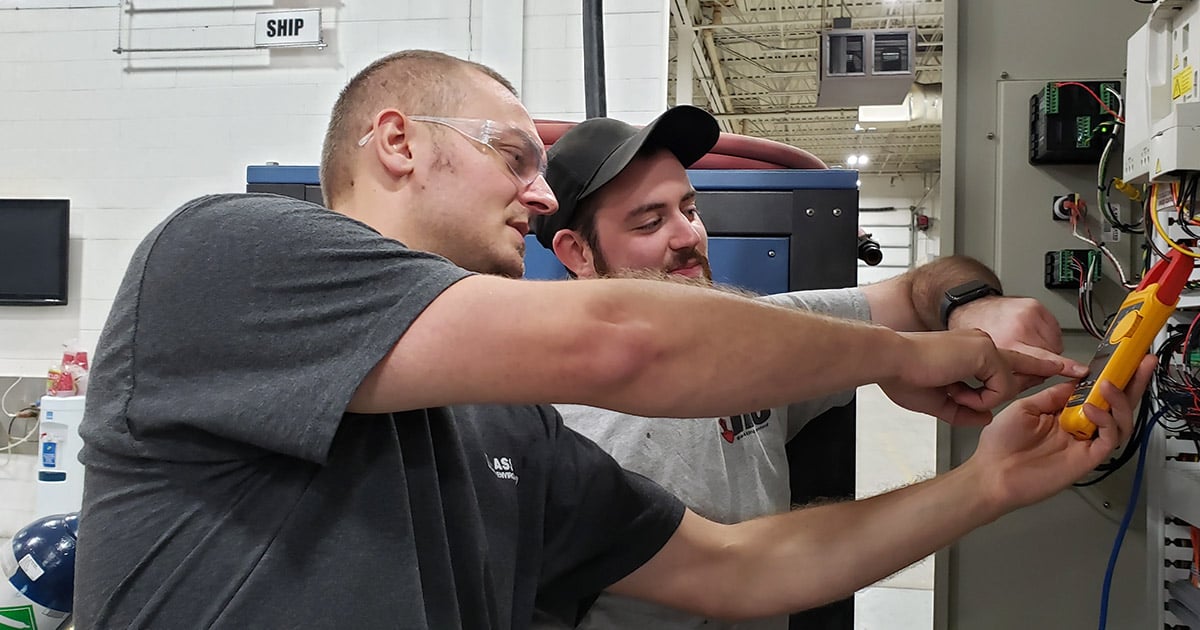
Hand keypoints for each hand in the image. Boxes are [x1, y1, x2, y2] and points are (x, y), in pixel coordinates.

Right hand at [879, 329, 1066, 425]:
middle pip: (1022, 363)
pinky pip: (998, 387)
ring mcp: (985, 346)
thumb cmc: (904, 376)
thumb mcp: (938, 401)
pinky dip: (978, 397)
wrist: (891, 360)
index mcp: (970, 352)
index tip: (1057, 370)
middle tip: (1079, 370)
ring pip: (1006, 383)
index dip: (1033, 369)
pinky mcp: (985, 353)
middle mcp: (982, 345)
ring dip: (980, 398)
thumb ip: (965, 409)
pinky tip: (954, 391)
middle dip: (1053, 367)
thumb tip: (986, 417)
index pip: (1009, 362)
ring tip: (949, 391)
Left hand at [948, 296, 1086, 389]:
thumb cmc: (976, 335)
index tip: (1079, 370)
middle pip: (1049, 355)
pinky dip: (1044, 336)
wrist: (970, 308)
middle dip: (1040, 363)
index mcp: (1006, 343)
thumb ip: (1012, 377)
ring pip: (1053, 343)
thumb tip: (1035, 382)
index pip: (1040, 358)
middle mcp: (1019, 326)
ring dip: (1043, 348)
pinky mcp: (1035, 307)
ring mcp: (1029, 314)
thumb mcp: (987, 363)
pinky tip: (1028, 335)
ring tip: (1023, 343)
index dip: (1063, 366)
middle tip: (1023, 359)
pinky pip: (1053, 330)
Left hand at [969, 354, 1154, 511]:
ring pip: (1119, 421)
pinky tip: (1092, 409)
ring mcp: (1085, 443)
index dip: (1107, 376)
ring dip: (1119, 400)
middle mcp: (1078, 427)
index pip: (1094, 393)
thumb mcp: (1025, 408)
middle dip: (1132, 383)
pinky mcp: (1088, 458)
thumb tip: (1077, 381)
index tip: (1118, 359)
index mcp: (1063, 414)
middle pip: (1115, 405)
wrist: (992, 474)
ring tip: (1109, 384)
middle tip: (1143, 364)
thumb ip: (1053, 396)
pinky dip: (1106, 421)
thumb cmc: (1000, 444)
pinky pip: (1109, 439)